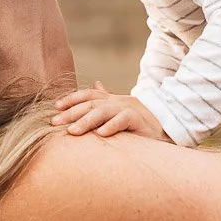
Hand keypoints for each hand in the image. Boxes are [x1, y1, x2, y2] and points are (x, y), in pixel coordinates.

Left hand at [53, 83, 169, 138]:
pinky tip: (100, 135)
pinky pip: (124, 120)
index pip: (88, 95)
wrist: (166, 132)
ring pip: (103, 111)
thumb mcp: (119, 114)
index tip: (55, 107)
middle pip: (91, 103)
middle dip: (71, 112)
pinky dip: (112, 126)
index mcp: (112, 99)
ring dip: (86, 121)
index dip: (71, 99)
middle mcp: (118, 101)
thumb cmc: (139, 127)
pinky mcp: (140, 120)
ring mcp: (129, 108)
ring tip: (72, 132)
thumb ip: (106, 103)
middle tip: (55, 122)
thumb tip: (95, 85)